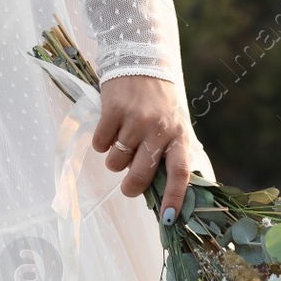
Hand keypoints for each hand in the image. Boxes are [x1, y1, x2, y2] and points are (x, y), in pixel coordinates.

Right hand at [90, 74, 189, 224]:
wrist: (140, 60)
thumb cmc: (158, 100)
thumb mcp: (173, 123)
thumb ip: (168, 152)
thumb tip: (158, 190)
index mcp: (178, 135)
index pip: (180, 173)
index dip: (174, 198)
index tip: (168, 219)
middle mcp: (159, 129)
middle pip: (139, 175)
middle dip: (130, 187)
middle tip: (127, 185)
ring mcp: (136, 120)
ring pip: (115, 162)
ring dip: (114, 158)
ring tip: (121, 139)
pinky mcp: (113, 111)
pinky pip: (99, 144)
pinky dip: (101, 141)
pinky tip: (110, 126)